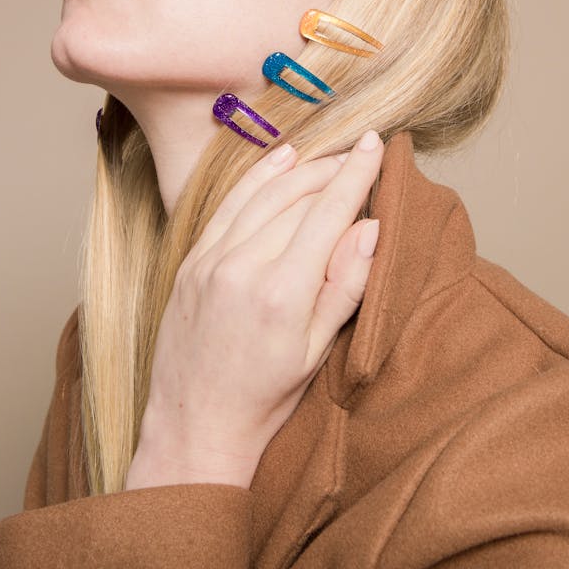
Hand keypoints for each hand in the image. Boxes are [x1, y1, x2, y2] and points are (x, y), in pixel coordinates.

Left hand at [125, 130, 382, 490]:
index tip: (377, 144)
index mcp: (283, 293)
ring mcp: (211, 261)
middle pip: (298, 197)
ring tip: (330, 156)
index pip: (329, 213)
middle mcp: (243, 267)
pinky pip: (229, 204)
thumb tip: (373, 225)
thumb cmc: (266, 397)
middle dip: (334, 169)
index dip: (356, 174)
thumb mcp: (318, 350)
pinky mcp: (191, 261)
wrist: (196, 425)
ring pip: (264, 194)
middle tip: (360, 154)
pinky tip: (282, 160)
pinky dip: (258, 178)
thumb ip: (346, 283)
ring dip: (301, 169)